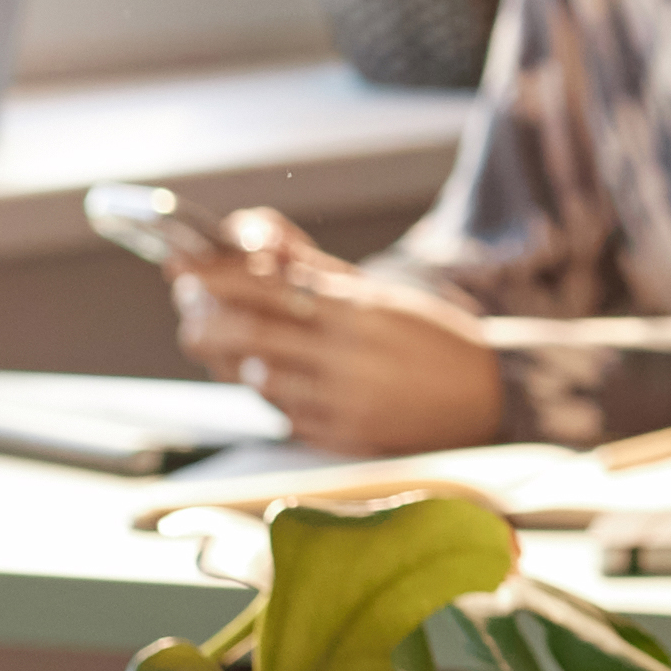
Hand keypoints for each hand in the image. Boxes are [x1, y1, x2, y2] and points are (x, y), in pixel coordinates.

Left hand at [168, 210, 511, 454]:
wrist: (487, 396)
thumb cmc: (425, 338)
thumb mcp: (375, 293)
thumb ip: (310, 266)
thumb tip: (248, 234)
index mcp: (355, 308)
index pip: (265, 283)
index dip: (214, 275)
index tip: (183, 268)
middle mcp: (346, 353)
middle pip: (247, 332)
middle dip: (204, 321)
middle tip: (193, 311)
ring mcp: (341, 400)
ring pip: (255, 378)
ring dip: (228, 359)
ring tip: (226, 344)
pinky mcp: (341, 436)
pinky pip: (281, 414)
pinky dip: (266, 394)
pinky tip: (272, 378)